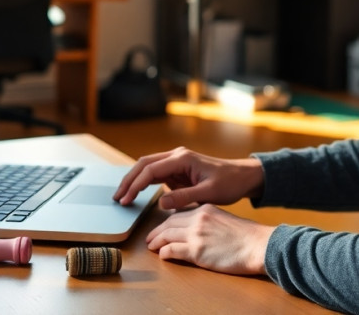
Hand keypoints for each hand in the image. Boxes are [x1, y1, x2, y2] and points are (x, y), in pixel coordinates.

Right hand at [114, 147, 264, 209]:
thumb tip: (161, 203)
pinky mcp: (178, 169)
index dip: (135, 185)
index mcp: (182, 158)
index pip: (150, 170)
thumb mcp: (209, 193)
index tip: (125, 200)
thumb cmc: (229, 183)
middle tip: (116, 198)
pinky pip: (155, 174)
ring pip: (147, 167)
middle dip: (128, 180)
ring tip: (121, 196)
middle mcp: (176, 156)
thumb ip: (185, 197)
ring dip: (133, 180)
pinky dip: (143, 182)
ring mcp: (176, 161)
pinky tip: (135, 193)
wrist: (242, 177)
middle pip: (144, 164)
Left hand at [146, 204, 273, 274]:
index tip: (163, 227)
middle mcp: (198, 218)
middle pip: (169, 223)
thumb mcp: (225, 220)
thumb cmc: (246, 237)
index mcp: (206, 209)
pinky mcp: (196, 251)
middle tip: (151, 237)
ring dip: (156, 241)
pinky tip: (163, 255)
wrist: (257, 245)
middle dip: (157, 230)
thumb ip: (209, 221)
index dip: (168, 221)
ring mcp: (196, 234)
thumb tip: (198, 229)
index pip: (180, 214)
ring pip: (166, 235)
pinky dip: (164, 253)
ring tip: (152, 246)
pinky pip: (171, 250)